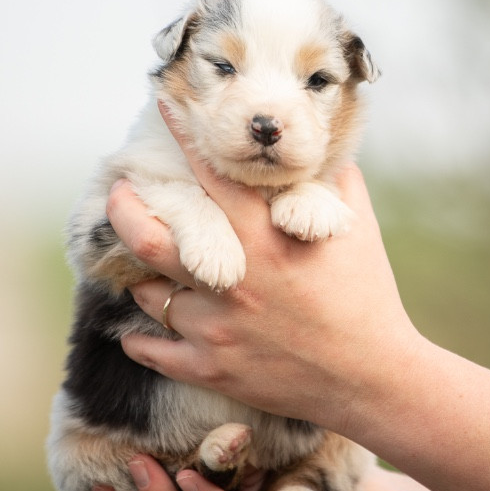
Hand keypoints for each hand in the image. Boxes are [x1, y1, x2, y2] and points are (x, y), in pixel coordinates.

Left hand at [107, 105, 425, 431]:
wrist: (373, 379)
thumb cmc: (369, 297)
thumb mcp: (357, 229)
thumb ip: (333, 183)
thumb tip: (320, 146)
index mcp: (265, 239)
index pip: (211, 177)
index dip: (184, 139)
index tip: (166, 111)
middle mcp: (231, 281)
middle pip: (150, 239)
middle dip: (123, 210)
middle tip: (116, 194)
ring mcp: (216, 328)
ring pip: (148, 295)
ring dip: (139, 276)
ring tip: (139, 263)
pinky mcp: (210, 369)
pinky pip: (151, 350)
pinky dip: (137, 337)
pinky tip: (137, 328)